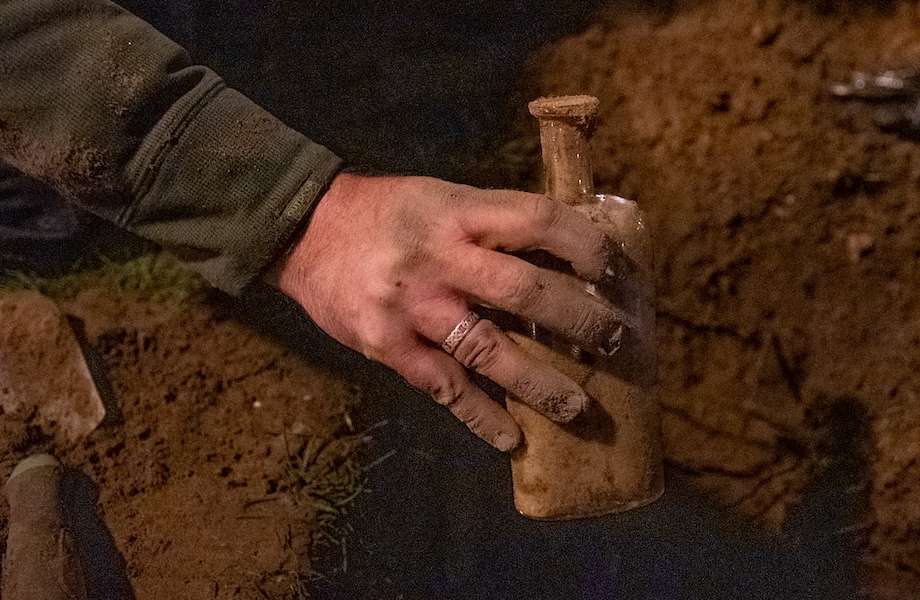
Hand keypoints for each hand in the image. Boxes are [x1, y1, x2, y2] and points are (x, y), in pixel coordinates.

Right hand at [266, 173, 624, 450]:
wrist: (302, 230)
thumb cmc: (385, 211)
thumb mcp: (441, 196)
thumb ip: (492, 222)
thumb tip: (565, 249)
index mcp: (459, 212)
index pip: (538, 220)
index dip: (586, 244)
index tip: (617, 269)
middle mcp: (440, 258)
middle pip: (524, 290)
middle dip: (578, 318)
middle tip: (615, 340)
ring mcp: (413, 307)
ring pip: (488, 350)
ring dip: (539, 382)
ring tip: (578, 407)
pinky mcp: (387, 346)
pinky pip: (443, 387)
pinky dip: (480, 416)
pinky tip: (511, 438)